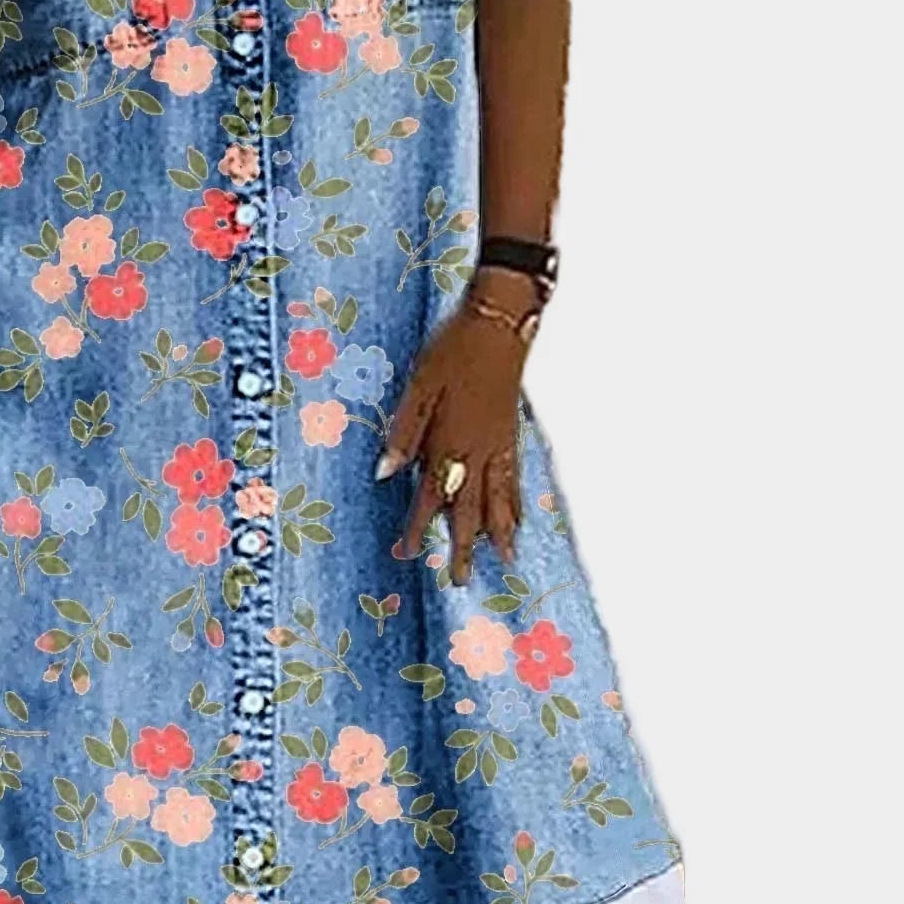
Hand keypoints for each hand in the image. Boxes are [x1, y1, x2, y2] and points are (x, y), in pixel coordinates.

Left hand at [378, 276, 536, 583]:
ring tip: (504, 562)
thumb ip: (403, 432)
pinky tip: (517, 516)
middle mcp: (477, 451)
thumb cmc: (452, 349)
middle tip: (459, 580)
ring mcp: (500, 444)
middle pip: (469, 508)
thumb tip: (386, 473)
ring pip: (500, 499)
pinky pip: (516, 479)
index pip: (429, 496)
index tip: (406, 556)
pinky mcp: (513, 433)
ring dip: (499, 532)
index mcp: (449, 441)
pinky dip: (516, 504)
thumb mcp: (418, 385)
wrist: (500, 323)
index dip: (417, 528)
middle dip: (462, 545)